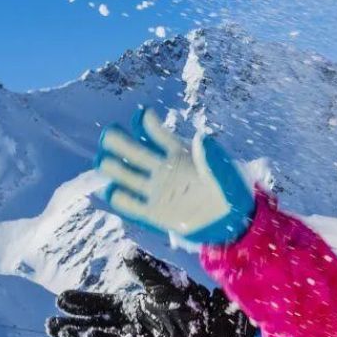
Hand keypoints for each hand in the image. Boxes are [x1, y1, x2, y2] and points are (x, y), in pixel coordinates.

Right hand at [48, 250, 258, 336]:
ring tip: (60, 333)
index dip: (82, 302)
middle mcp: (133, 324)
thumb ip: (146, 270)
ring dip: (82, 336)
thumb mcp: (167, 282)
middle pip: (97, 323)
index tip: (61, 299)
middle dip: (74, 323)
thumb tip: (127, 253)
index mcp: (135, 306)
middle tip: (50, 323)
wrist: (215, 323)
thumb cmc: (193, 300)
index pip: (102, 304)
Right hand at [96, 107, 254, 244]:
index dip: (148, 124)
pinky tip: (112, 191)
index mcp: (180, 154)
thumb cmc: (231, 189)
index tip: (143, 115)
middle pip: (134, 152)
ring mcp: (156, 190)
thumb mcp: (226, 171)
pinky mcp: (154, 212)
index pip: (158, 134)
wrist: (232, 220)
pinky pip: (131, 205)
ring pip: (126, 175)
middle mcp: (162, 169)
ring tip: (104, 160)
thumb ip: (212, 156)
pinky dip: (120, 198)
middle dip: (118, 141)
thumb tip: (200, 138)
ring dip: (114, 167)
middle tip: (109, 135)